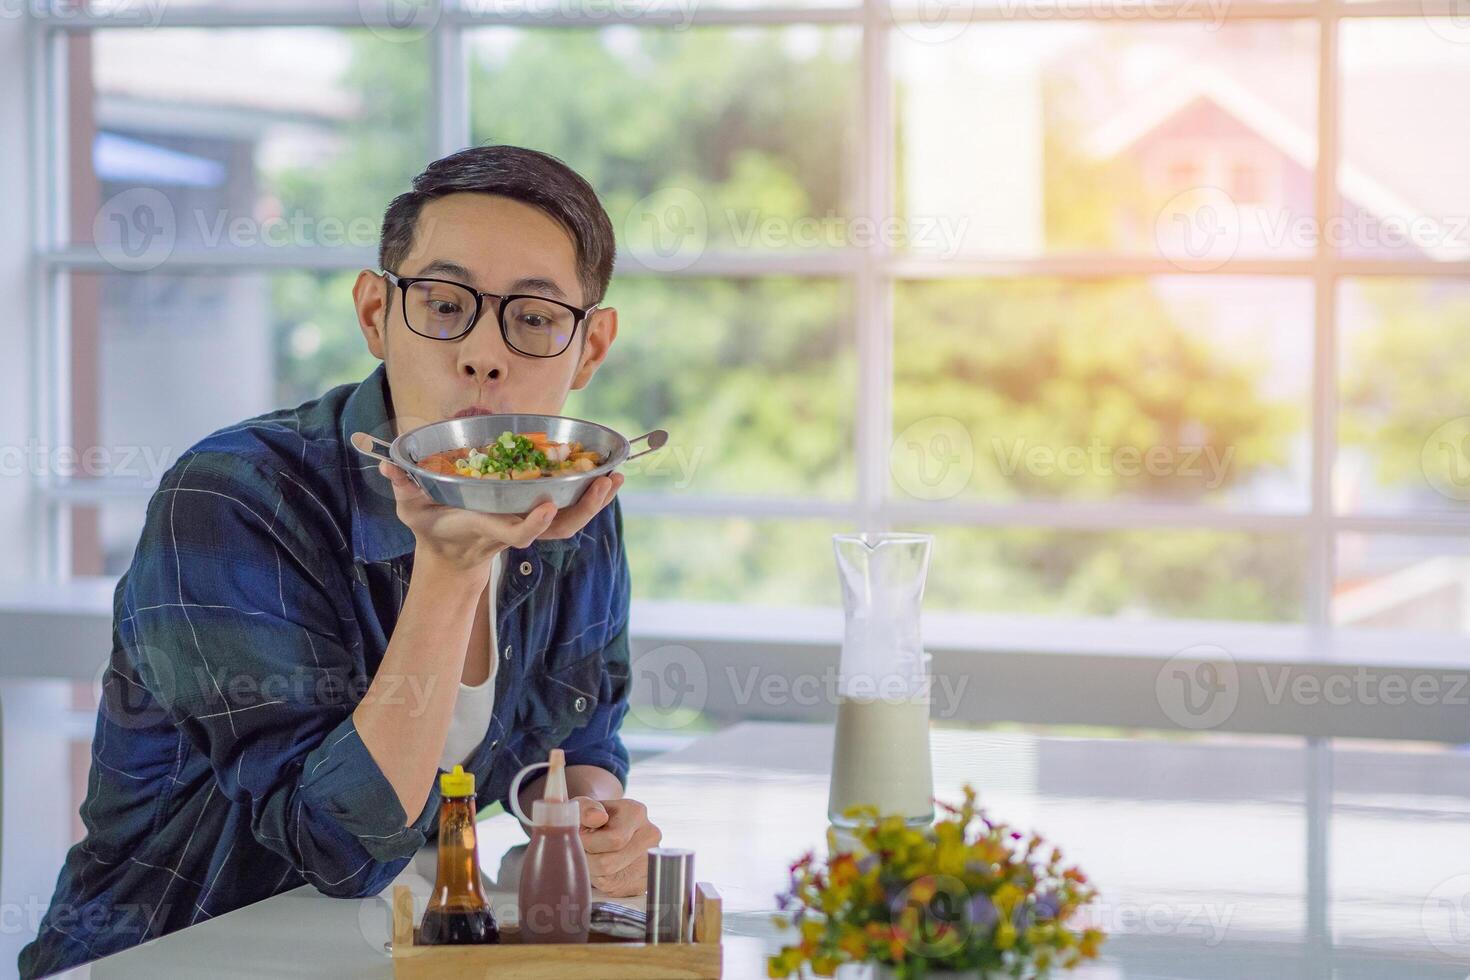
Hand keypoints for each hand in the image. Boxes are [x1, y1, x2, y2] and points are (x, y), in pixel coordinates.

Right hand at [359, 437, 621, 573]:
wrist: (451, 556)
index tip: (546, 507)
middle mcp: (514, 528)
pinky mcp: (537, 519)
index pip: (514, 533)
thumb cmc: (433, 528)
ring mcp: (529, 526)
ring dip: (595, 501)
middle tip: (603, 483)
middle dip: (582, 509)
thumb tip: (390, 468)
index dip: (532, 523)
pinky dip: (591, 496)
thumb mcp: (413, 511)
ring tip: (616, 476)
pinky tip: (609, 475)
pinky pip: (571, 511)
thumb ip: (405, 489)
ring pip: (570, 522)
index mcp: (487, 528)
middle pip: (557, 529)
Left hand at [569, 796, 661, 896]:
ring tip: (594, 855)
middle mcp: (650, 836)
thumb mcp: (582, 806)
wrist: (605, 827)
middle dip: (588, 859)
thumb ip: (585, 809)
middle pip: (608, 864)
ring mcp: (650, 860)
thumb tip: (597, 817)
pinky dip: (602, 881)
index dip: (588, 843)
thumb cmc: (591, 817)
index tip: (580, 836)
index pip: (614, 840)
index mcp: (637, 813)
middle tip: (585, 848)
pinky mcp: (644, 881)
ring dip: (592, 871)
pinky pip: (614, 890)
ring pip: (609, 879)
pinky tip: (602, 867)